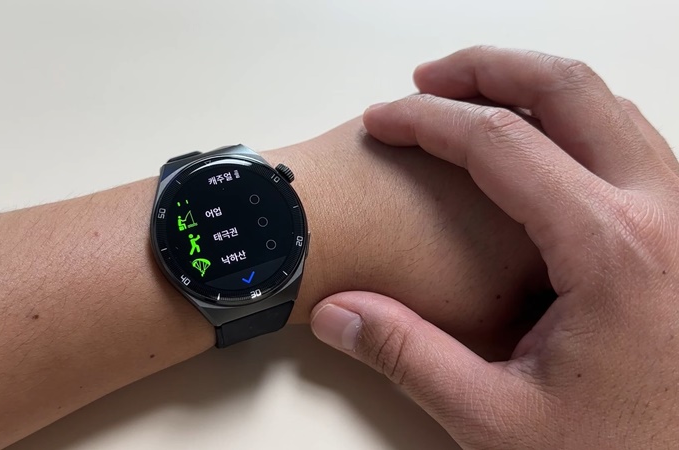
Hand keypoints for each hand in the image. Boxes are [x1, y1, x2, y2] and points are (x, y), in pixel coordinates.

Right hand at [310, 46, 678, 448]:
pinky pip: (627, 137)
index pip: (500, 143)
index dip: (427, 121)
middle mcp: (661, 212)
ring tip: (470, 99)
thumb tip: (336, 314)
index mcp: (610, 249)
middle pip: (568, 88)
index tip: (383, 120)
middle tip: (427, 80)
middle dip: (486, 67)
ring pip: (606, 103)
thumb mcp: (496, 419)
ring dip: (531, 85)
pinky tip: (535, 146)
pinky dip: (571, 118)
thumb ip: (408, 357)